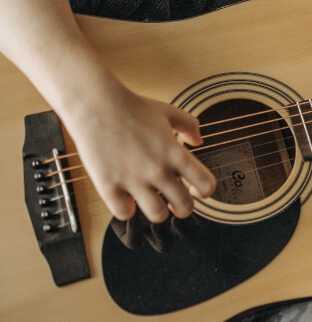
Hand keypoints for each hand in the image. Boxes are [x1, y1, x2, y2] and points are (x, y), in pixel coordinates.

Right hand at [65, 82, 216, 222]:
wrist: (96, 104)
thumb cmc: (132, 106)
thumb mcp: (169, 111)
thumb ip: (189, 125)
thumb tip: (198, 141)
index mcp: (175, 153)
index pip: (206, 185)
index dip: (205, 191)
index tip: (195, 189)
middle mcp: (158, 170)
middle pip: (184, 208)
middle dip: (182, 207)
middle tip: (173, 201)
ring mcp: (133, 180)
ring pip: (157, 216)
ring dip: (157, 211)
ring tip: (151, 200)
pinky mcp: (108, 186)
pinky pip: (124, 213)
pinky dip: (127, 208)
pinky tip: (126, 196)